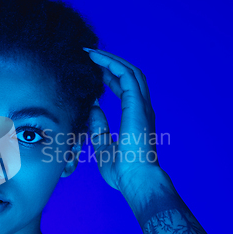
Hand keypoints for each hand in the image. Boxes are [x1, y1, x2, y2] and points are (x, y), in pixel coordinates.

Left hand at [85, 48, 160, 196]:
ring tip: (91, 53)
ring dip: (111, 60)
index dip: (110, 77)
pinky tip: (96, 59)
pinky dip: (112, 64)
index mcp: (136, 118)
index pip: (125, 89)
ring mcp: (142, 106)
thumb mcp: (103, 146)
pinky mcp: (137, 105)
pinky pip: (126, 76)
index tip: (94, 71)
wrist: (136, 180)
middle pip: (130, 75)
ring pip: (130, 71)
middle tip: (90, 56)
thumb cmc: (123, 170)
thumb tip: (92, 109)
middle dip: (111, 63)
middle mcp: (142, 108)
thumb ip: (99, 127)